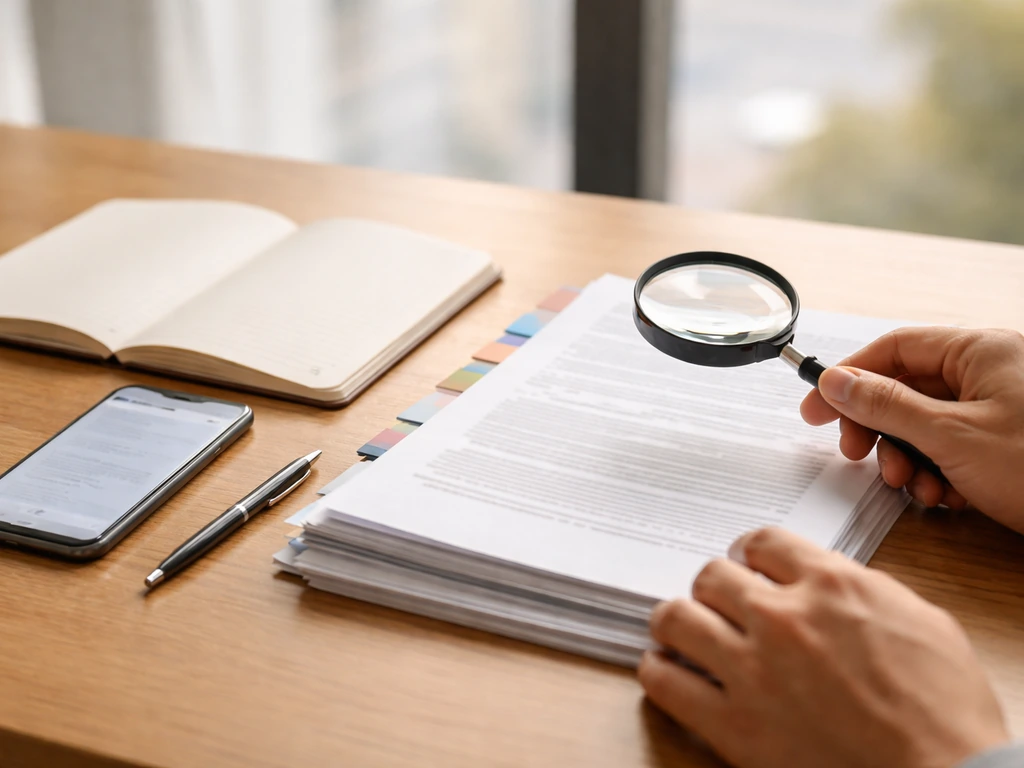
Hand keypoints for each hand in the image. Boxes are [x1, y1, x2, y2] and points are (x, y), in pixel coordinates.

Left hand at [638, 528, 1008, 767]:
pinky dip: (659, 672)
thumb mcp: (920, 621)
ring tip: (681, 630)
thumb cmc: (947, 712)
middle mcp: (781, 618)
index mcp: (830, 585)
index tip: (746, 565)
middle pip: (712, 575)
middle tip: (719, 603)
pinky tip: (666, 670)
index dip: (750, 553)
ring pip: (676, 617)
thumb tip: (829, 585)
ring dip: (677, 620)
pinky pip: (665, 683)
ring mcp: (752, 670)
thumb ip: (862, 591)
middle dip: (715, 587)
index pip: (763, 542)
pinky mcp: (733, 725)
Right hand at [800, 327, 1023, 532]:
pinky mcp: (1008, 443)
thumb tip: (836, 382)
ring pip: (927, 424)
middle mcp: (990, 372)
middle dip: (878, 428)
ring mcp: (1001, 408)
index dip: (848, 377)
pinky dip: (939, 472)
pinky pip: (953, 447)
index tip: (815, 408)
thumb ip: (885, 405)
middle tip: (856, 455)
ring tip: (915, 486)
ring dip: (908, 458)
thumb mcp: (951, 436)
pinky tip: (947, 496)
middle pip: (906, 388)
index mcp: (980, 351)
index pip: (894, 348)